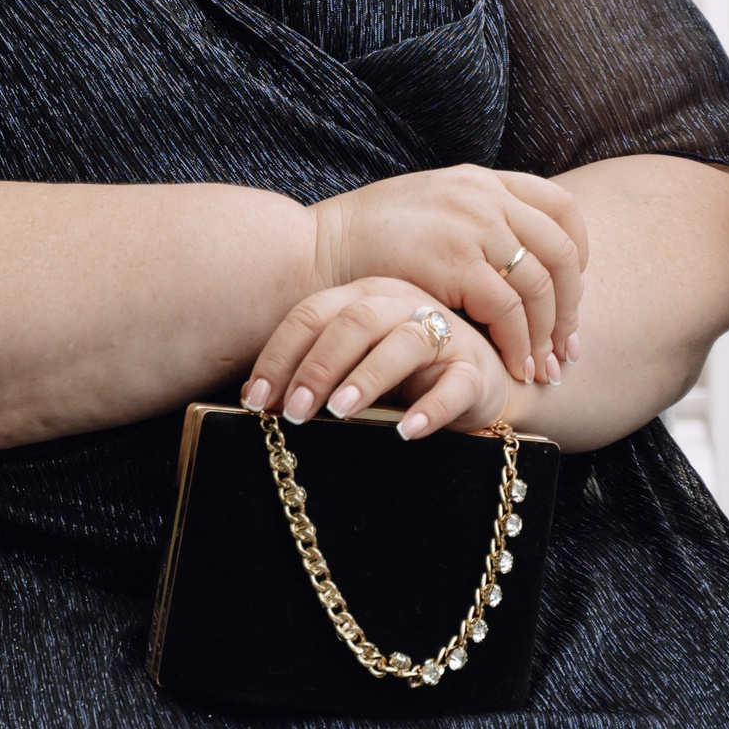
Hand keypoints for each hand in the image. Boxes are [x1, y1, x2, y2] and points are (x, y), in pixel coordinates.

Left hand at [245, 275, 512, 439]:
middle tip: (295, 411)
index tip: (256, 398)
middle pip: (353, 323)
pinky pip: (455, 385)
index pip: (310, 316)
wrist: (477, 381)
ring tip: (341, 410)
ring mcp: (442, 333)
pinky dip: (430, 409)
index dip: (279, 355)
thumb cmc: (401, 372)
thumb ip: (307, 373)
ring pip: (403, 344)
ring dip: (367, 377)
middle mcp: (399, 304)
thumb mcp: (350, 366)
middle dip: (318, 367)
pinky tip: (406, 431)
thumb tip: (250, 395)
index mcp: (360, 297)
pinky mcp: (474, 370)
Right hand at [308, 165, 584, 387]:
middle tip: (566, 349)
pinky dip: (519, 344)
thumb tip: (514, 252)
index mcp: (479, 179)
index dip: (579, 255)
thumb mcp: (427, 208)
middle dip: (571, 308)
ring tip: (543, 368)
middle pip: (561, 253)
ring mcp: (471, 226)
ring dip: (548, 335)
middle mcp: (482, 196)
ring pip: (540, 287)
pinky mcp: (455, 263)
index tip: (569, 294)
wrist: (313, 250)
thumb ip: (471, 217)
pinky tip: (514, 365)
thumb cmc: (362, 240)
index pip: (561, 207)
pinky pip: (509, 311)